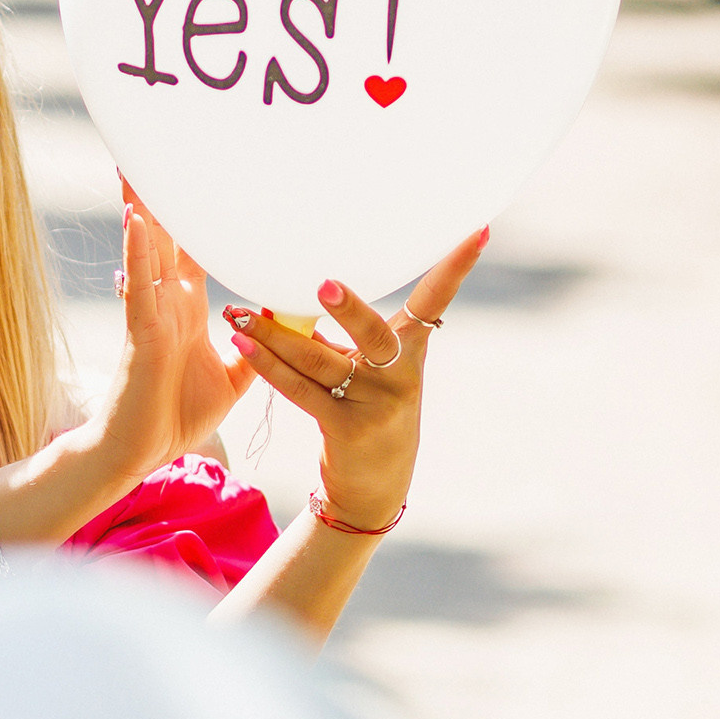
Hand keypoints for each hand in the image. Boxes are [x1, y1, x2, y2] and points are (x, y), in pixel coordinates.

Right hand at [89, 180, 254, 494]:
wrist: (141, 453)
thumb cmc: (176, 415)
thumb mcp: (231, 378)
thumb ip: (255, 348)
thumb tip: (282, 326)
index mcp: (185, 308)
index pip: (192, 247)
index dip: (197, 212)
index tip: (203, 174)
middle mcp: (166, 302)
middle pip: (163, 237)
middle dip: (160, 195)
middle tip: (157, 147)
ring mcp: (151, 315)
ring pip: (146, 250)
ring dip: (142, 209)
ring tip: (137, 166)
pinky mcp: (142, 336)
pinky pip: (140, 288)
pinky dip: (138, 253)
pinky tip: (137, 222)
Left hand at [222, 229, 488, 529]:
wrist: (373, 488)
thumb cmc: (367, 413)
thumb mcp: (369, 373)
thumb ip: (341, 338)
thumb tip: (289, 301)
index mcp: (411, 352)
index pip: (436, 302)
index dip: (456, 267)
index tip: (479, 230)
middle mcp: (400, 376)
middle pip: (374, 334)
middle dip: (348, 308)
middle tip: (321, 284)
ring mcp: (376, 405)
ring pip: (322, 362)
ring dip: (275, 336)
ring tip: (240, 313)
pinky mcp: (346, 429)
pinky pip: (301, 391)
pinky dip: (270, 367)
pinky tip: (244, 345)